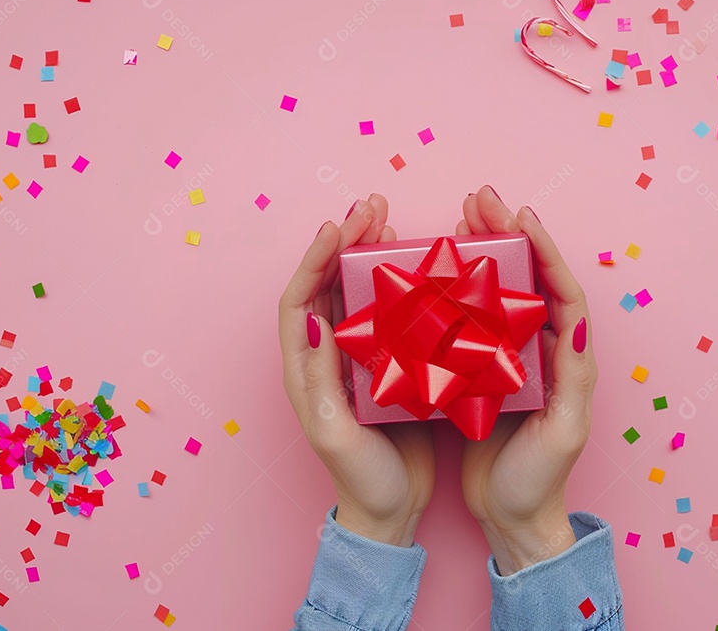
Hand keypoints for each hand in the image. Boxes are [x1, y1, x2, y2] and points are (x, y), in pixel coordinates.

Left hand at [279, 195, 434, 546]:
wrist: (389, 511)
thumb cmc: (359, 479)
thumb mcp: (334, 434)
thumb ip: (320, 380)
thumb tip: (313, 321)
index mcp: (304, 370)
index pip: (299, 301)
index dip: (313, 261)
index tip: (336, 229)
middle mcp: (326, 356)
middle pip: (327, 285)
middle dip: (344, 242)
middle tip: (371, 207)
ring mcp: (359, 358)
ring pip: (357, 293)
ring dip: (369, 255)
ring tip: (389, 221)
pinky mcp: (389, 364)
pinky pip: (389, 313)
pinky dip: (399, 284)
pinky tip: (418, 266)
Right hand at [457, 187, 596, 574]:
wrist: (513, 518)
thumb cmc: (539, 479)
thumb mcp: (564, 431)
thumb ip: (573, 377)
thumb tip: (579, 321)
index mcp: (568, 357)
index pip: (560, 289)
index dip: (543, 249)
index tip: (519, 217)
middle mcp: (541, 349)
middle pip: (528, 278)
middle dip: (508, 235)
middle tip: (480, 200)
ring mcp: (509, 357)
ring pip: (499, 291)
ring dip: (483, 252)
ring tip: (460, 220)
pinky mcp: (480, 371)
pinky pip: (471, 318)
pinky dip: (457, 289)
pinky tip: (435, 273)